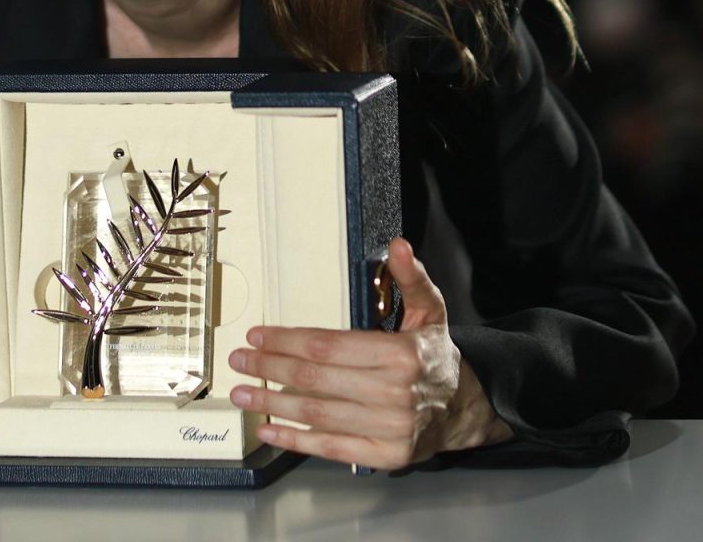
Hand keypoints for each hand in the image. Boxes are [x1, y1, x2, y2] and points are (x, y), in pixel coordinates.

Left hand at [227, 237, 510, 469]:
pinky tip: (269, 430)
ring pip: (318, 415)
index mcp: (402, 355)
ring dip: (274, 403)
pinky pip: (331, 448)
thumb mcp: (430, 311)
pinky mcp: (385, 456)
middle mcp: (395, 394)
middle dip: (270, 368)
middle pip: (317, 380)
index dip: (288, 340)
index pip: (329, 346)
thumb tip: (398, 246)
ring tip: (243, 393)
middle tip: (239, 361)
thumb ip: (410, 278)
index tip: (258, 336)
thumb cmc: (434, 356)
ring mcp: (390, 429)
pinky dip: (296, 441)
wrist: (463, 409)